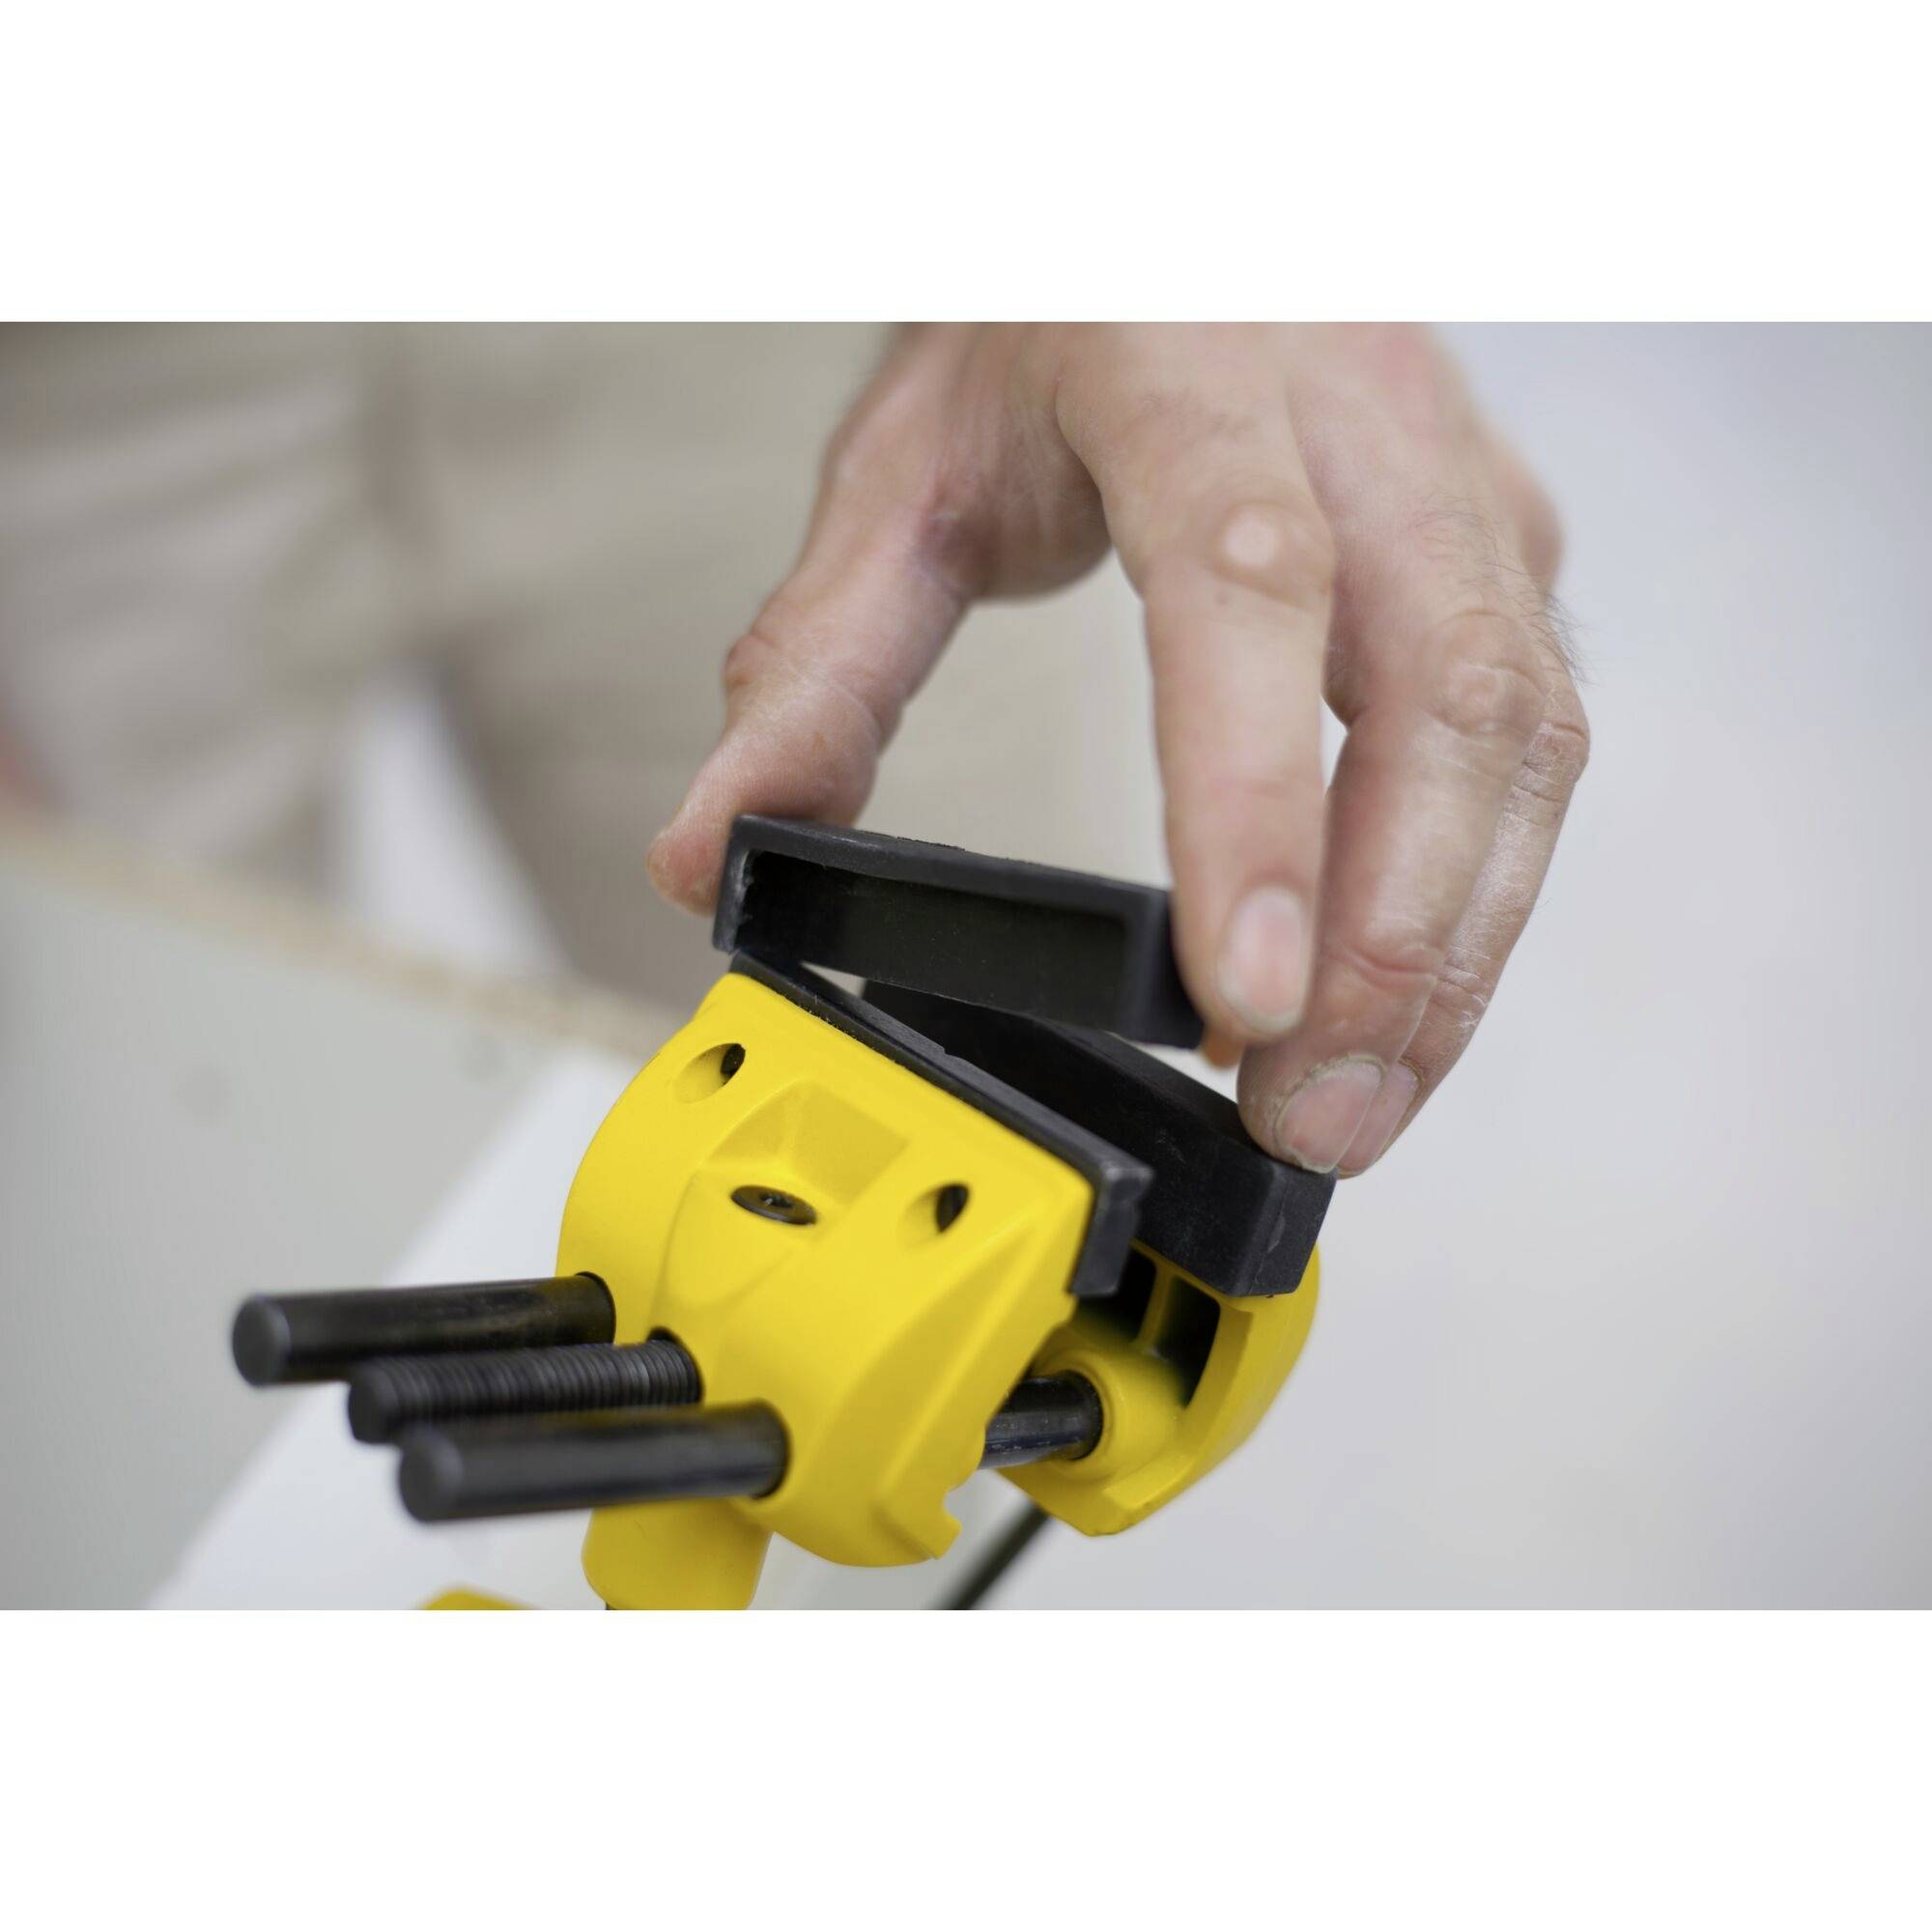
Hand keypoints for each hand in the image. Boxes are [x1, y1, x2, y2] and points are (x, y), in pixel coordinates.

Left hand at [649, 324, 1586, 1175]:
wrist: (1181, 223)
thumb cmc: (1055, 320)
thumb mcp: (904, 469)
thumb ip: (817, 664)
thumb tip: (720, 846)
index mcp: (1196, 376)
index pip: (1252, 591)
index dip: (1259, 806)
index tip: (1240, 997)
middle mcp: (1363, 422)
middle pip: (1446, 690)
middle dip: (1390, 939)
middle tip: (1304, 1110)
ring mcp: (1461, 482)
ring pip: (1524, 734)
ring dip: (1450, 946)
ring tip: (1354, 1099)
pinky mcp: (1505, 548)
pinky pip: (1532, 741)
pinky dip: (1478, 894)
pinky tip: (1406, 1001)